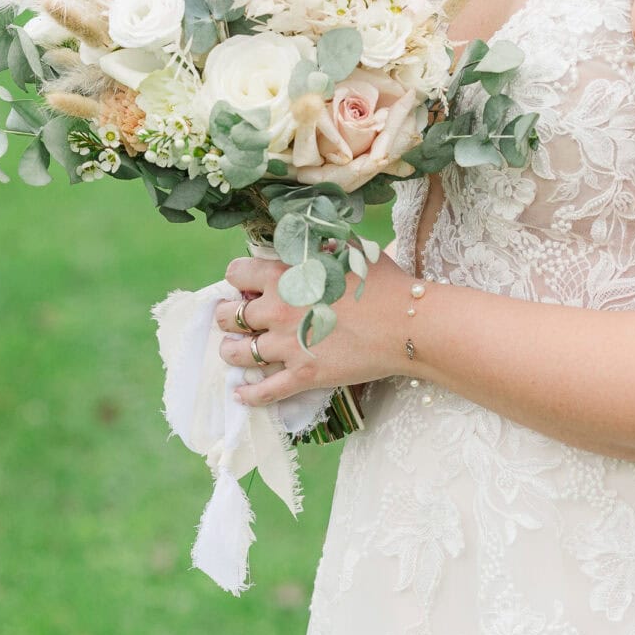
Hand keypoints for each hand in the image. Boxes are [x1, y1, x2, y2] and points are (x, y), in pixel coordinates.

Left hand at [213, 249, 409, 407]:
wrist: (406, 323)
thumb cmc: (382, 282)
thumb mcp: (348, 248)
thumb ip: (319, 243)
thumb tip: (308, 240)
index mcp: (284, 275)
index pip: (236, 273)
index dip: (238, 278)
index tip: (246, 285)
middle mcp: (277, 310)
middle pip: (228, 315)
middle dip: (227, 316)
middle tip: (234, 319)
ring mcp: (288, 346)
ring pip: (237, 354)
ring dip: (231, 352)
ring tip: (233, 350)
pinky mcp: (303, 376)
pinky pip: (264, 391)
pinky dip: (249, 394)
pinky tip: (240, 393)